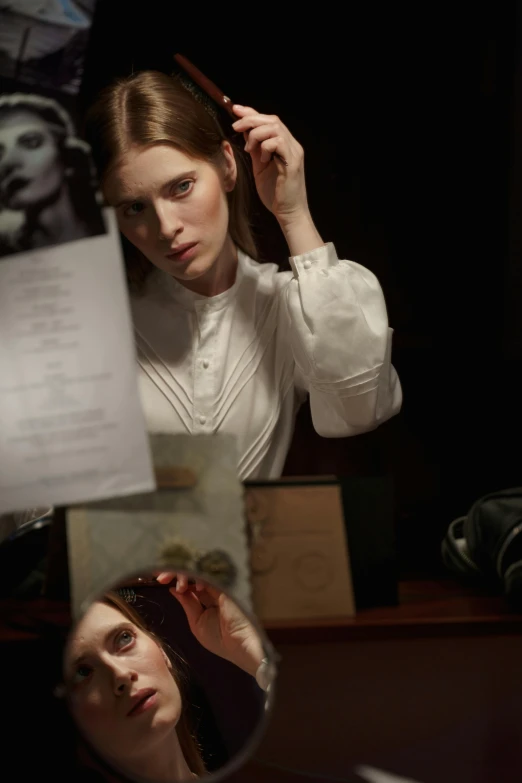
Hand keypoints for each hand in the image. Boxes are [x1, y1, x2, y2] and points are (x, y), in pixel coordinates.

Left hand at [156, 572, 263, 676]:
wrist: (240, 645)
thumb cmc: (221, 639)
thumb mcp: (197, 622)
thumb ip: (187, 604)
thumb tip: (173, 589)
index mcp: (206, 599)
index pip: (188, 584)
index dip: (174, 580)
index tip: (157, 579)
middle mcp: (212, 590)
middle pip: (191, 574)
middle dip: (173, 572)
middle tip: (157, 575)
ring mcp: (219, 586)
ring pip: (196, 572)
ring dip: (179, 573)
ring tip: (164, 578)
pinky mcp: (225, 585)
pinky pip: (206, 575)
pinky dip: (193, 577)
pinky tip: (184, 586)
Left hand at [231, 105, 309, 227]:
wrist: (288, 213)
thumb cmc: (275, 194)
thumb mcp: (260, 167)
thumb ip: (255, 150)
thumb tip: (245, 133)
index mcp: (284, 145)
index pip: (269, 121)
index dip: (252, 112)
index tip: (235, 109)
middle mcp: (292, 145)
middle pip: (272, 119)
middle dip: (250, 120)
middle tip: (235, 126)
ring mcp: (294, 152)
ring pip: (275, 127)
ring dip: (257, 134)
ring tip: (249, 149)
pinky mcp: (293, 163)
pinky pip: (278, 142)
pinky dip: (266, 146)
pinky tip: (262, 159)